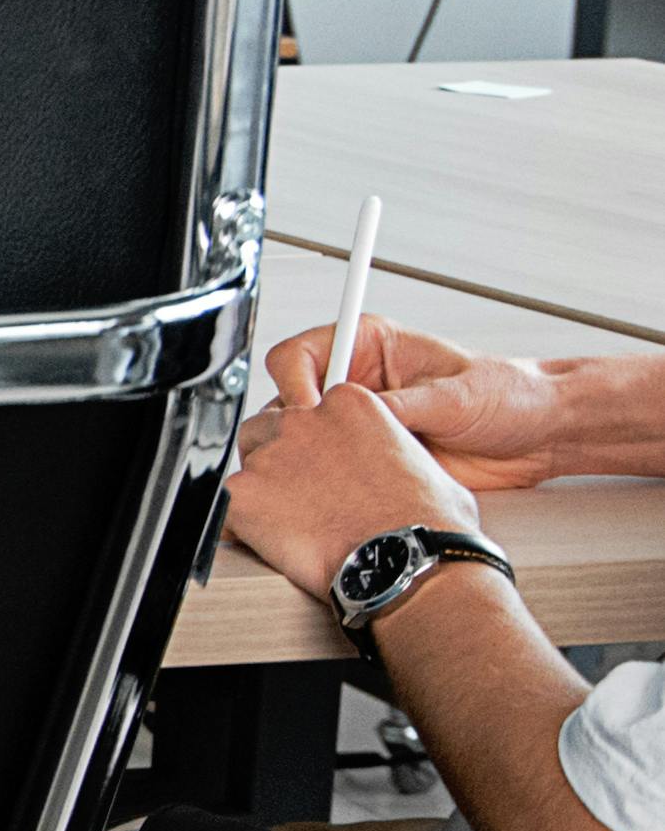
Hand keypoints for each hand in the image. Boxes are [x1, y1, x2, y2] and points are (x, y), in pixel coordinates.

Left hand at [227, 379, 494, 601]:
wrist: (406, 563)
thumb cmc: (424, 523)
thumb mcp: (419, 462)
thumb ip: (384, 448)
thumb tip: (380, 463)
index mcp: (348, 402)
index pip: (308, 407)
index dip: (311, 438)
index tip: (319, 462)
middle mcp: (303, 420)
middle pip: (267, 428)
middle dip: (277, 457)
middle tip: (300, 493)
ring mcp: (269, 455)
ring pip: (246, 465)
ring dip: (262, 490)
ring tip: (296, 523)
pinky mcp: (243, 493)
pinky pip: (229, 505)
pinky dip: (245, 524)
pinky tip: (276, 541)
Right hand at [263, 322, 563, 491]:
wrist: (540, 437)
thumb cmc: (510, 396)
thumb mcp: (452, 395)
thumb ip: (398, 405)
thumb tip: (354, 414)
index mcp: (370, 345)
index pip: (299, 354)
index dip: (295, 383)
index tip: (310, 410)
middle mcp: (357, 381)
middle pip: (290, 398)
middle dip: (298, 425)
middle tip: (321, 445)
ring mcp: (359, 421)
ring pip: (304, 438)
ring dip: (314, 454)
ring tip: (342, 467)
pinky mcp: (368, 456)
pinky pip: (331, 468)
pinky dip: (333, 479)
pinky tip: (354, 485)